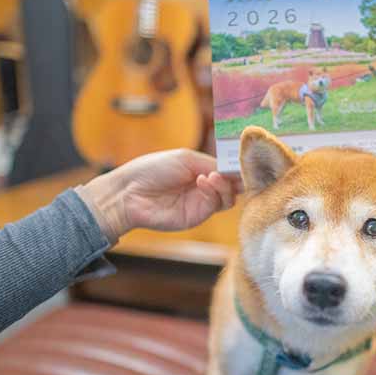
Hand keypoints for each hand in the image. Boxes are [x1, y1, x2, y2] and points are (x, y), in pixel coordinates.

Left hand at [76, 149, 241, 243]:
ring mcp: (201, 203)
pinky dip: (215, 192)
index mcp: (201, 170)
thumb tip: (234, 170)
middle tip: (234, 171)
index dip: (237, 167)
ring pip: (229, 197)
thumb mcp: (186, 158)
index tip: (245, 160)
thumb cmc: (153, 169)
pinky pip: (216, 205)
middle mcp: (205, 188)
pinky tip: (203, 181)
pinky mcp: (197, 216)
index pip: (228, 170)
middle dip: (237, 177)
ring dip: (225, 185)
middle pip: (233, 186)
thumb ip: (212, 163)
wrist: (130, 193)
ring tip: (212, 176)